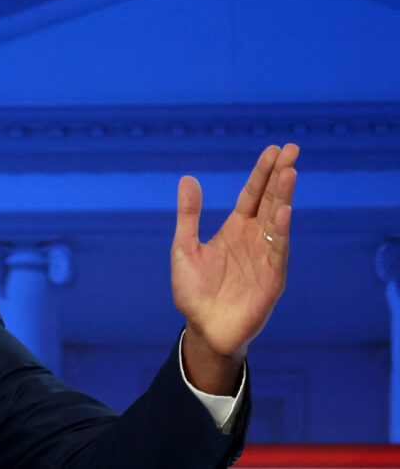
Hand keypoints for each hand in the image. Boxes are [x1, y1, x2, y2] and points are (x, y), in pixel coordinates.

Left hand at [171, 144, 298, 393]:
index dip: (262, 173)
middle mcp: (253, 239)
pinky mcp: (271, 278)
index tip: (274, 149)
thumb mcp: (184, 247)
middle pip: (270, 201)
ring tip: (289, 172)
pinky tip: (283, 212)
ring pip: (277, 221)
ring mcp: (265, 257)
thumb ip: (188, 215)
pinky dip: (280, 231)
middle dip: (280, 175)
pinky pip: (277, 251)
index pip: (252, 195)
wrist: (203, 328)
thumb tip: (188, 178)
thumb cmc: (194, 291)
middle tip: (291, 149)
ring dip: (283, 197)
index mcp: (234, 230)